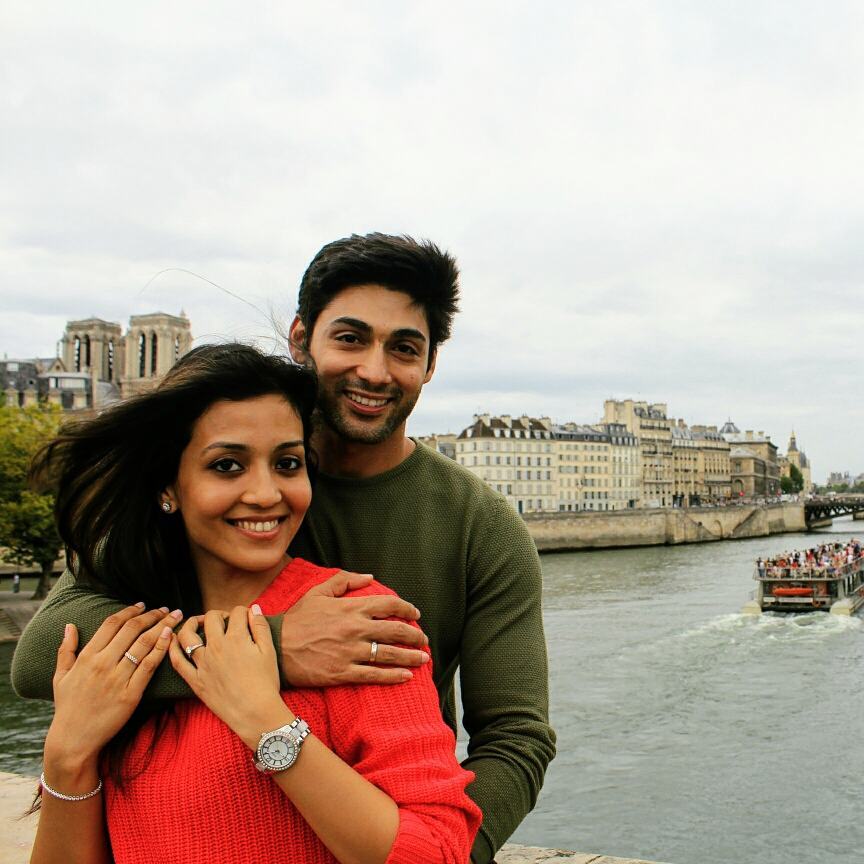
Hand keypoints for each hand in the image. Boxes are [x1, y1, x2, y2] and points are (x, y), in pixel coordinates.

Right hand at [43, 604, 177, 778]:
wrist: (73, 740)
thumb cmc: (67, 707)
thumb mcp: (60, 677)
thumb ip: (66, 650)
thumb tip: (69, 626)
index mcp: (87, 657)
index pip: (112, 624)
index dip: (129, 611)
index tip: (142, 605)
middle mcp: (103, 664)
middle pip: (132, 630)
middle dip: (152, 615)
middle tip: (165, 608)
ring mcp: (117, 678)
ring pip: (144, 644)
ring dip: (162, 626)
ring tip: (174, 616)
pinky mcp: (131, 694)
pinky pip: (149, 666)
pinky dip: (161, 648)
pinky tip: (170, 636)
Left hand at [169, 606, 288, 748]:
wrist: (255, 712)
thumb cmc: (265, 683)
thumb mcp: (269, 651)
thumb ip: (261, 627)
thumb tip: (253, 608)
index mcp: (236, 638)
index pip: (236, 613)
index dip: (243, 612)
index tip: (245, 618)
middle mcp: (216, 647)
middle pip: (211, 618)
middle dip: (219, 614)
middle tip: (225, 621)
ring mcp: (203, 664)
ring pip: (188, 635)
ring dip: (191, 623)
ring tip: (198, 623)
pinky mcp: (195, 680)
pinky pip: (177, 662)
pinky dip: (172, 648)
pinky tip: (173, 640)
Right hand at [279, 570, 429, 686]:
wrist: (276, 648)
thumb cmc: (297, 619)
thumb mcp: (318, 593)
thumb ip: (344, 581)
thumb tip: (369, 576)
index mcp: (351, 608)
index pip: (389, 605)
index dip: (407, 608)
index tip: (415, 614)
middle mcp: (355, 629)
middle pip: (396, 631)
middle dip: (415, 635)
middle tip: (424, 639)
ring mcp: (351, 652)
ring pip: (390, 655)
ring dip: (411, 657)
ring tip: (423, 658)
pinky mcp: (343, 672)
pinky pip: (375, 675)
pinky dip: (394, 676)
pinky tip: (407, 676)